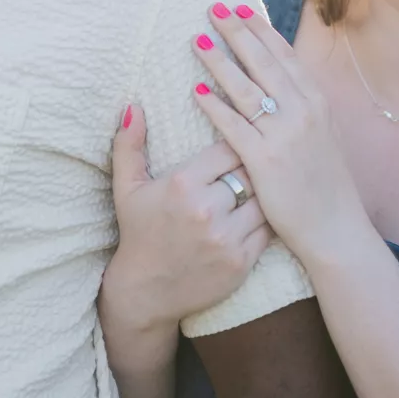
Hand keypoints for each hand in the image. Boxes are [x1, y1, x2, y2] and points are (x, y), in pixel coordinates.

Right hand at [102, 102, 272, 333]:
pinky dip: (270, 220)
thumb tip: (131, 106)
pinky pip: (268, 231)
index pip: (229, 147)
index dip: (240, 141)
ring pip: (265, 201)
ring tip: (271, 185)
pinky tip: (270, 212)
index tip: (244, 140)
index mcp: (182, 184)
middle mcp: (206, 210)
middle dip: (257, 165)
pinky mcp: (241, 262)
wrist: (146, 291)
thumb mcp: (127, 188)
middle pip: (251, 171)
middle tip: (263, 159)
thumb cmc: (139, 233)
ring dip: (268, 192)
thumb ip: (129, 144)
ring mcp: (226, 238)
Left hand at [191, 4, 366, 265]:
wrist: (336, 226)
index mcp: (317, 103)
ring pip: (245, 88)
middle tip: (212, 9)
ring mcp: (285, 135)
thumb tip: (283, 84)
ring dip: (219, 61)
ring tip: (198, 40)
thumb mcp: (324, 136)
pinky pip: (234, 125)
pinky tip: (196, 90)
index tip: (240, 10)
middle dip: (236, 33)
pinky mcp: (266, 160)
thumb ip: (304, 108)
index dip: (260, 31)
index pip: (285, 57)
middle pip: (263, 63)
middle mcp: (303, 112)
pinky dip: (214, 105)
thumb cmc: (326, 184)